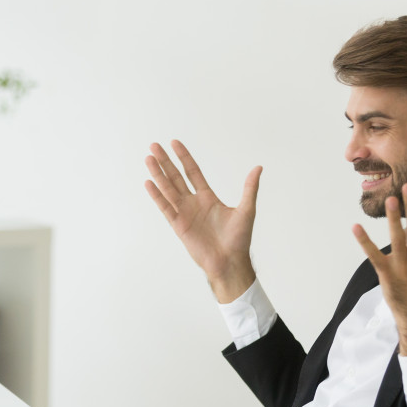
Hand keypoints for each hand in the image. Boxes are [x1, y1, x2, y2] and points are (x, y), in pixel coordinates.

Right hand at [144, 140, 262, 302]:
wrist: (230, 262)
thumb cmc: (239, 239)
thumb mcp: (247, 210)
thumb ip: (249, 188)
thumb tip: (258, 168)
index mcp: (208, 198)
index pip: (193, 172)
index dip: (184, 158)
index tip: (174, 143)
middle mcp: (193, 203)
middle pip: (176, 177)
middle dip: (165, 162)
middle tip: (154, 146)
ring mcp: (184, 214)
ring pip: (168, 189)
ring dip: (158, 174)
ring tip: (148, 158)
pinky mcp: (179, 226)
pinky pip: (165, 207)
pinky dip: (157, 195)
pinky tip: (149, 182)